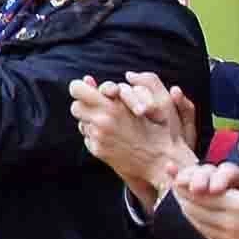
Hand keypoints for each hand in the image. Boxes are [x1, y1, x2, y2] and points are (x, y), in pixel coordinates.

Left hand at [69, 73, 199, 206]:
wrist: (163, 161)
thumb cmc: (160, 128)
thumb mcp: (150, 102)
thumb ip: (123, 87)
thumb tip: (98, 77)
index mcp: (112, 106)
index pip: (77, 89)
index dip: (81, 88)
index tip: (88, 90)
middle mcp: (101, 122)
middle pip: (76, 106)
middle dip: (85, 105)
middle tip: (100, 106)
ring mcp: (98, 138)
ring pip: (81, 122)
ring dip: (91, 120)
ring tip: (111, 123)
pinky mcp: (98, 151)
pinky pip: (88, 137)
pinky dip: (96, 135)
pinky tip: (114, 137)